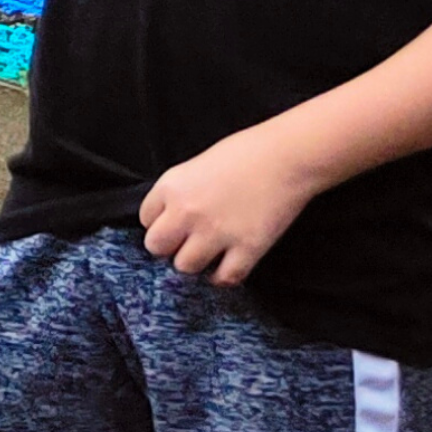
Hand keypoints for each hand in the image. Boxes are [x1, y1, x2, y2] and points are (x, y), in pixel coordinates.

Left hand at [139, 127, 324, 285]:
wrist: (286, 157)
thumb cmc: (244, 154)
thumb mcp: (195, 166)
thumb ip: (178, 193)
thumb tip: (170, 219)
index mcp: (171, 187)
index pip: (145, 220)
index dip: (160, 223)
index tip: (175, 223)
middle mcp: (187, 213)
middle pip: (157, 247)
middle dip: (170, 247)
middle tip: (187, 242)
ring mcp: (216, 233)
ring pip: (185, 267)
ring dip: (196, 262)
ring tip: (210, 253)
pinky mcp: (247, 248)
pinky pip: (224, 278)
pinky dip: (224, 276)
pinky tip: (228, 266)